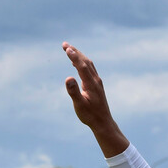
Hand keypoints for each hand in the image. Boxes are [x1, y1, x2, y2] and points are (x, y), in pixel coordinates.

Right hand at [62, 41, 128, 156]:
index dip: (74, 56)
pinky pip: (89, 69)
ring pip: (88, 64)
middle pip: (85, 61)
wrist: (103, 122)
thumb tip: (68, 78)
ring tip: (69, 50)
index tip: (66, 48)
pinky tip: (77, 64)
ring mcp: (97, 82)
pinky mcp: (96, 85)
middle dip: (75, 52)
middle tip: (64, 44)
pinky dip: (82, 62)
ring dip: (79, 56)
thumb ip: (73, 91)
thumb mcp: (79, 105)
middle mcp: (95, 80)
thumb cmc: (90, 115)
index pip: (81, 66)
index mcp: (91, 84)